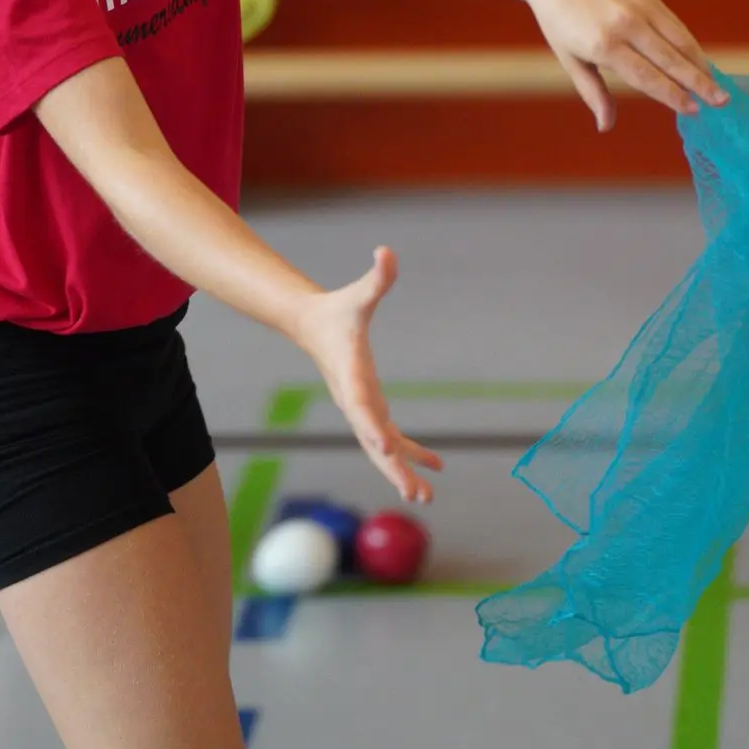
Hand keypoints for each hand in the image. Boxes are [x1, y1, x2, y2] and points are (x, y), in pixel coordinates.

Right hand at [292, 246, 441, 502]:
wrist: (311, 326)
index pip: (362, 406)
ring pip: (382, 450)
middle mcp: (355, 401)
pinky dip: (413, 453)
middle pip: (373, 442)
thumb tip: (387, 250)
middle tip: (414, 494)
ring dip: (403, 473)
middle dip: (393, 469)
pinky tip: (437, 466)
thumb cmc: (336, 311)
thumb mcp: (357, 295)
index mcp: (352, 377)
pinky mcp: (370, 410)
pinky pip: (392, 438)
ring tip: (427, 497)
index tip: (386, 451)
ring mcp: (362, 409)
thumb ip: (376, 278)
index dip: (373, 428)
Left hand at [523, 0, 726, 128]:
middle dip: (698, 83)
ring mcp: (639, 7)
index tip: (692, 110)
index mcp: (603, 44)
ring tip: (717, 86)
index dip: (671, 95)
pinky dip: (690, 45)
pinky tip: (699, 62)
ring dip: (701, 65)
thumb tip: (605, 126)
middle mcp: (626, 25)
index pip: (646, 76)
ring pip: (680, 40)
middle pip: (670, 60)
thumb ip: (592, 93)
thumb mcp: (569, 59)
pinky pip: (676, 25)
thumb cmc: (559, 21)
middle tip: (721, 102)